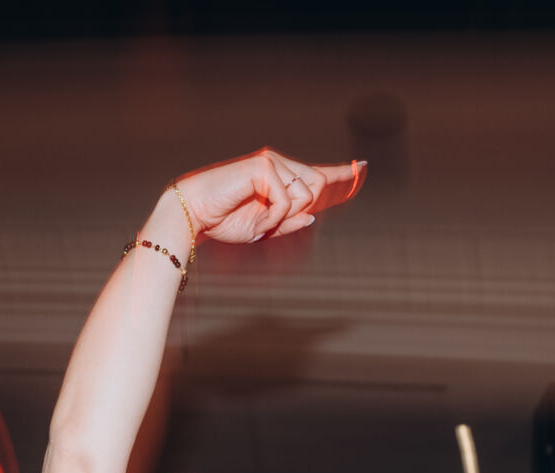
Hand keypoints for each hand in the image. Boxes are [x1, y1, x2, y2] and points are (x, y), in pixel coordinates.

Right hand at [172, 148, 365, 245]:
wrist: (193, 215)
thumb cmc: (222, 221)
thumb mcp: (264, 228)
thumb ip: (289, 221)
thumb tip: (310, 215)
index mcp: (279, 178)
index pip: (315, 174)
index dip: (340, 173)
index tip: (362, 166)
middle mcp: (278, 165)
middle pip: (316, 188)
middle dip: (299, 212)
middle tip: (268, 224)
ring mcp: (271, 163)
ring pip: (304, 195)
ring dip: (283, 218)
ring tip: (258, 221)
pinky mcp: (264, 166)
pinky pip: (287, 200)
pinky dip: (273, 218)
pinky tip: (257, 221)